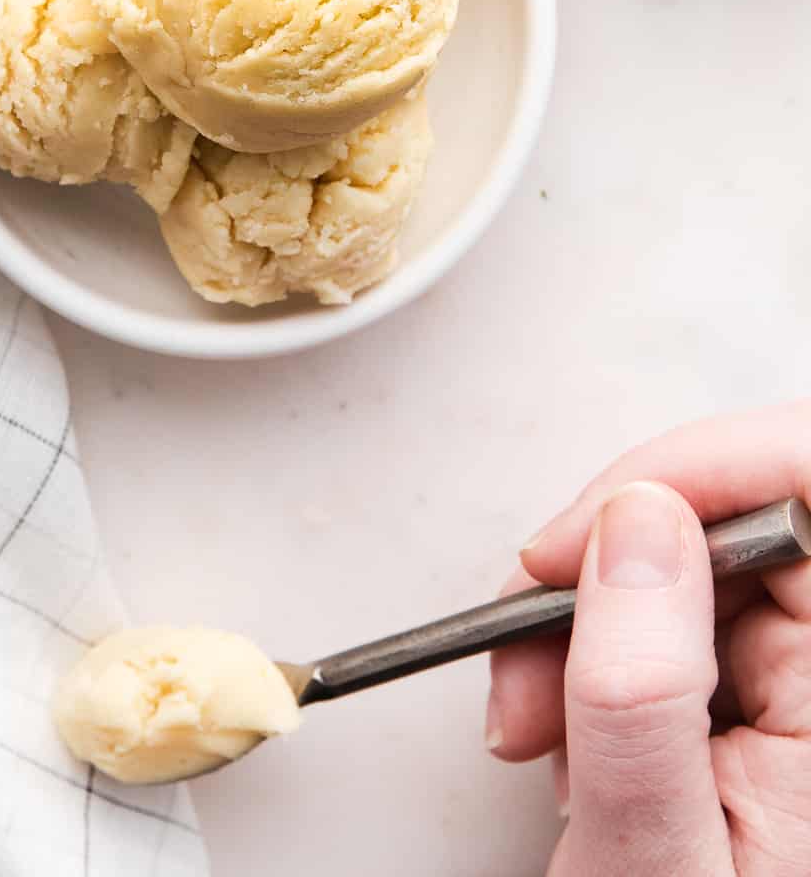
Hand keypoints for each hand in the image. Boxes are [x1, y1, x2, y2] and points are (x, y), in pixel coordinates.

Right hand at [485, 405, 810, 873]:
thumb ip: (640, 687)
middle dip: (608, 560)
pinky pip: (681, 615)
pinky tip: (578, 729)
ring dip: (588, 620)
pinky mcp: (778, 693)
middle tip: (525, 644)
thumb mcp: (650, 858)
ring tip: (538, 720)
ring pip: (693, 560)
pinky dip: (603, 655)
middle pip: (741, 515)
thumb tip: (635, 520)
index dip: (703, 467)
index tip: (595, 523)